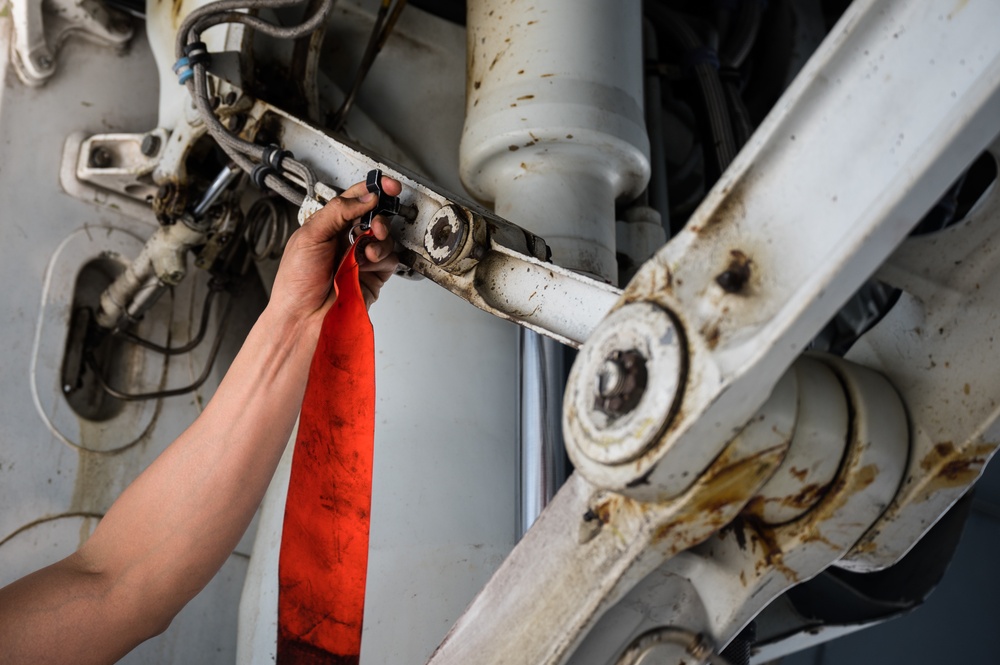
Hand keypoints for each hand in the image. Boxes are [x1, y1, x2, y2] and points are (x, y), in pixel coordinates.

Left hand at [268, 176, 401, 327]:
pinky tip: (369, 262)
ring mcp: (361, 257)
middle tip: (375, 222)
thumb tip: (365, 197)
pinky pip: (390, 258)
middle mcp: (346, 239)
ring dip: (380, 238)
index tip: (386, 185)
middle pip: (374, 216)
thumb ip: (338, 211)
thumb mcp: (310, 236)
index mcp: (328, 226)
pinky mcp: (373, 275)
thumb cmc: (296, 282)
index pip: (354, 200)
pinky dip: (383, 257)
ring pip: (385, 236)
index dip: (372, 189)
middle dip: (379, 215)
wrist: (304, 316)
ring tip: (368, 248)